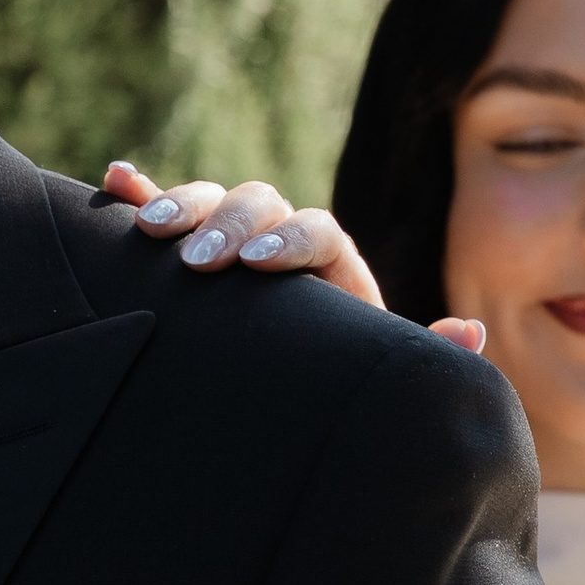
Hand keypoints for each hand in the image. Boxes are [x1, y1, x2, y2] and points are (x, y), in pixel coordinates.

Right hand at [100, 161, 484, 351]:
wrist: (298, 403)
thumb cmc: (339, 387)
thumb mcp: (377, 375)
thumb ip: (421, 354)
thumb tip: (470, 332)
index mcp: (332, 267)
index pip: (318, 231)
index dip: (291, 240)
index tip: (260, 265)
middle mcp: (282, 245)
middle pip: (262, 205)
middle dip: (229, 225)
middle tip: (201, 260)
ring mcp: (232, 247)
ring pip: (212, 203)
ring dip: (181, 206)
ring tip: (150, 233)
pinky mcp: (189, 257)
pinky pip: (165, 217)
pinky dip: (140, 197)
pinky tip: (114, 181)